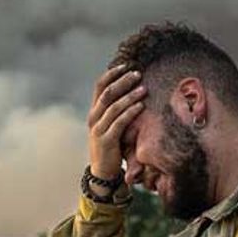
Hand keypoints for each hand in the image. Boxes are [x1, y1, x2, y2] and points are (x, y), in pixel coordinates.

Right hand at [87, 64, 145, 179]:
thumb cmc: (112, 145)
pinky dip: (130, 112)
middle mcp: (93, 118)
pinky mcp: (106, 141)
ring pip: (113, 107)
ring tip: (143, 88)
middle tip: (137, 74)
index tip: (126, 65)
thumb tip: (133, 90)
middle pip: (107, 93)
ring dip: (129, 96)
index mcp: (94, 111)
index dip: (112, 74)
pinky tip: (141, 106)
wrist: (103, 171)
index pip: (99, 86)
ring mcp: (98, 129)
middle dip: (122, 81)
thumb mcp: (111, 125)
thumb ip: (117, 110)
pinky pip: (119, 123)